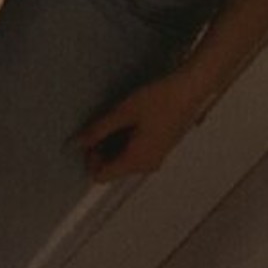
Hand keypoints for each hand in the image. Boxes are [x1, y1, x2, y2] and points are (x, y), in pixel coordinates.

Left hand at [78, 72, 211, 182]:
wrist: (189, 90)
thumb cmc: (159, 99)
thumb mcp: (123, 112)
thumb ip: (98, 129)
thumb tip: (78, 142)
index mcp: (136, 161)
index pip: (102, 176)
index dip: (90, 159)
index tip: (91, 137)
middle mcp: (146, 166)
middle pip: (113, 169)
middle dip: (102, 150)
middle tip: (102, 124)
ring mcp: (155, 159)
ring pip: (124, 160)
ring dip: (114, 144)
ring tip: (119, 118)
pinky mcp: (161, 149)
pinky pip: (137, 153)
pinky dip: (127, 141)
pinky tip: (131, 119)